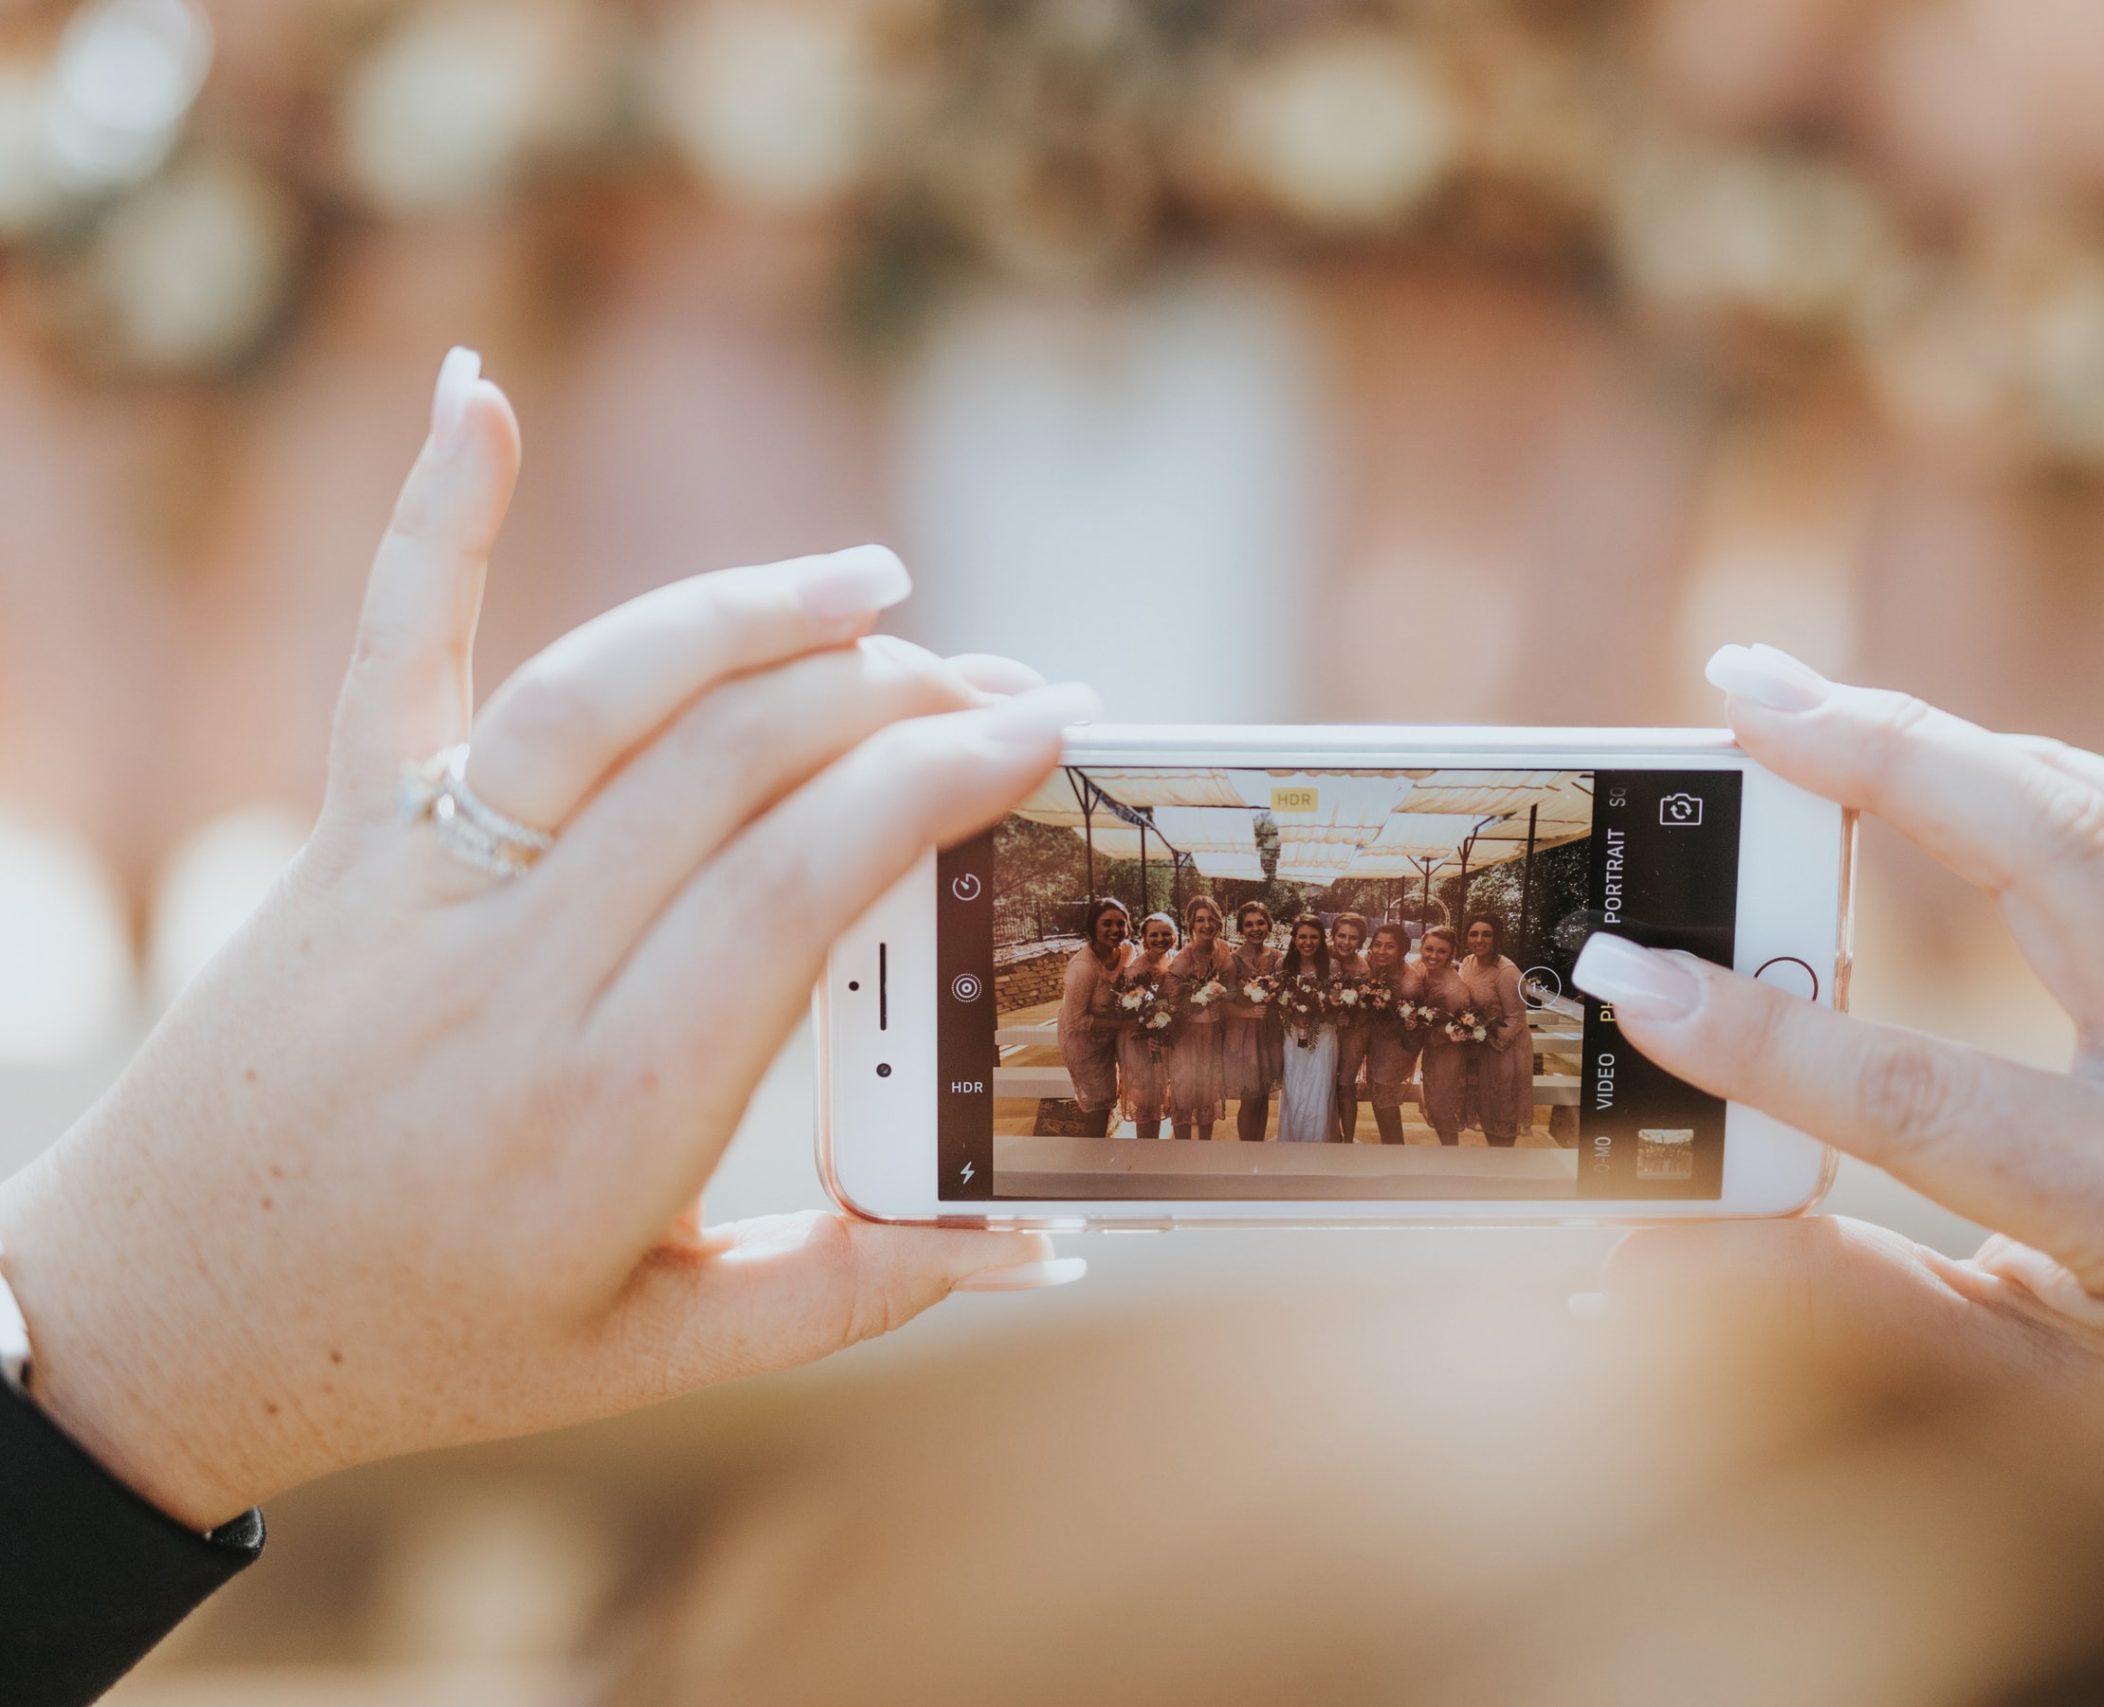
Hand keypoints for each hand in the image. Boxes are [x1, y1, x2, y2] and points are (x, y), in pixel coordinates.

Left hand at [0, 351, 1087, 1531]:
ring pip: (603, 694)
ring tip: (874, 580)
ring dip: (750, 613)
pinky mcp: (342, 840)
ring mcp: (416, 885)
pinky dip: (431, 522)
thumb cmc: (428, 1338)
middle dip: (898, 695)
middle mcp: (517, 971)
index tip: (1041, 729)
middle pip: (732, 764)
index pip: (802, 879)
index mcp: (613, 1102)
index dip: (937, 776)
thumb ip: (852, 1293)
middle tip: (1006, 682)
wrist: (156, 1323)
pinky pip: (392, 658)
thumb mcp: (658, 1355)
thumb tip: (1029, 1231)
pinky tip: (475, 396)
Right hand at [1568, 644, 2103, 1681]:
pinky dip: (2027, 787)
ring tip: (1802, 705)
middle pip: (2057, 851)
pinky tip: (1937, 773)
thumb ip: (1835, 1304)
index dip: (1758, 1036)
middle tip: (1737, 687)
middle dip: (1883, 750)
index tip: (1631, 979)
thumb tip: (1647, 1242)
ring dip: (1951, 743)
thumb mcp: (2019, 1406)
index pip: (1922, 1094)